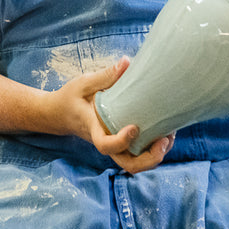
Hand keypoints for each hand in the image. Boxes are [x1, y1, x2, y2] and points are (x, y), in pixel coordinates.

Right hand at [52, 57, 174, 173]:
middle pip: (127, 165)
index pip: (105, 145)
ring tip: (169, 136)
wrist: (59, 114)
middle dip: (148, 159)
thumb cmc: (70, 97)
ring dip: (154, 156)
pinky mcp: (119, 142)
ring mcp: (113, 144)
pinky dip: (152, 149)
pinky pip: (136, 154)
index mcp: (93, 127)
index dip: (121, 141)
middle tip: (164, 141)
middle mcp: (105, 140)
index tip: (135, 127)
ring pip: (134, 164)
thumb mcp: (83, 82)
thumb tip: (128, 62)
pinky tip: (164, 131)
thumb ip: (106, 75)